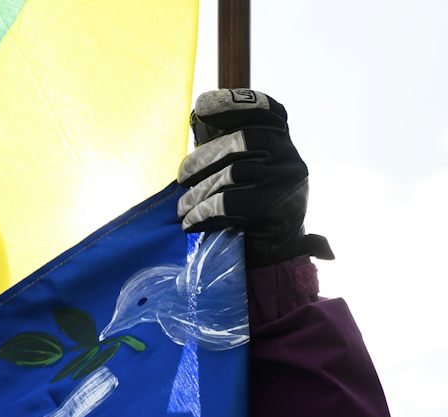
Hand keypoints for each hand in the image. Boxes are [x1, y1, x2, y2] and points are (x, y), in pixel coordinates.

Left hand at [177, 89, 332, 266]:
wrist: (273, 258)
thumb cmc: (247, 212)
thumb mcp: (243, 176)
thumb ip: (227, 151)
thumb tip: (195, 123)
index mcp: (282, 143)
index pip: (267, 111)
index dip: (235, 103)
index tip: (201, 106)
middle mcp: (289, 157)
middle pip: (243, 139)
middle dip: (202, 157)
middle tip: (182, 177)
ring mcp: (286, 182)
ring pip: (233, 172)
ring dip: (197, 193)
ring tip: (183, 208)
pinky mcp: (276, 209)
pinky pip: (229, 202)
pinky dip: (202, 213)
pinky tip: (190, 223)